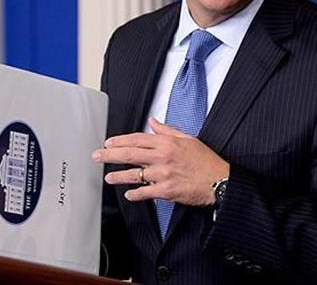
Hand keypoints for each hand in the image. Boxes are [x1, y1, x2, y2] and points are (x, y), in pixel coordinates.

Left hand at [91, 118, 229, 206]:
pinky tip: (128, 194)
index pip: (137, 139)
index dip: (120, 140)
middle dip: (110, 155)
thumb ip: (167, 130)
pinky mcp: (166, 191)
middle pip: (129, 154)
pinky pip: (145, 193)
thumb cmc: (206, 161)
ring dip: (118, 176)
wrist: (219, 181)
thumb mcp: (188, 138)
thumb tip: (153, 121)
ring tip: (108, 177)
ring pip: (134, 175)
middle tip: (97, 156)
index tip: (109, 142)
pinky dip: (135, 194)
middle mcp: (163, 158)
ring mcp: (163, 175)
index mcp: (167, 143)